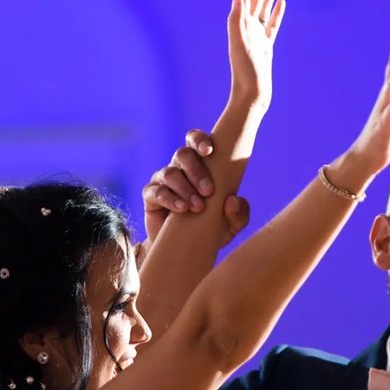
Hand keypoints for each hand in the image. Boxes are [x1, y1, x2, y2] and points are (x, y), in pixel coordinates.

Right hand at [141, 129, 250, 245]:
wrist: (185, 250)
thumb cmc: (211, 229)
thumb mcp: (231, 225)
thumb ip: (239, 213)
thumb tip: (233, 201)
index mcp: (200, 164)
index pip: (195, 140)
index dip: (200, 140)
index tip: (209, 151)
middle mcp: (179, 167)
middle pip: (182, 154)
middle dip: (197, 170)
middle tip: (209, 191)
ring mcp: (163, 180)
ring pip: (170, 173)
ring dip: (186, 188)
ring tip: (198, 207)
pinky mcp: (150, 196)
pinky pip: (157, 192)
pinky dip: (170, 199)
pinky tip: (182, 209)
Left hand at [228, 0, 285, 104]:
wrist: (251, 95)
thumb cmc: (245, 73)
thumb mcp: (239, 45)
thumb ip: (236, 21)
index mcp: (240, 22)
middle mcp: (247, 26)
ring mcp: (258, 36)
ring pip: (265, 5)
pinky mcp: (266, 46)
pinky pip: (272, 24)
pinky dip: (277, 12)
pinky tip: (281, 2)